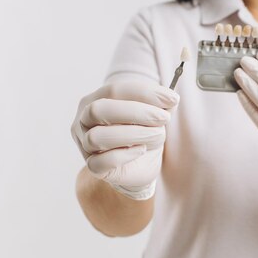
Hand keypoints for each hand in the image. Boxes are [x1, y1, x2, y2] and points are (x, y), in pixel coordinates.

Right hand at [70, 81, 178, 199]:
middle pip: (98, 110)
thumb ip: (161, 106)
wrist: (142, 164)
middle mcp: (84, 120)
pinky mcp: (93, 167)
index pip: (114, 90)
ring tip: (156, 135)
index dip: (144, 93)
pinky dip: (123, 155)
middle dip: (135, 112)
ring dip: (133, 134)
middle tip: (164, 118)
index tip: (172, 98)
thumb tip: (171, 100)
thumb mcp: (155, 116)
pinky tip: (140, 151)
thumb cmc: (144, 133)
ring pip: (97, 137)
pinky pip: (99, 162)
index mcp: (97, 99)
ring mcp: (85, 144)